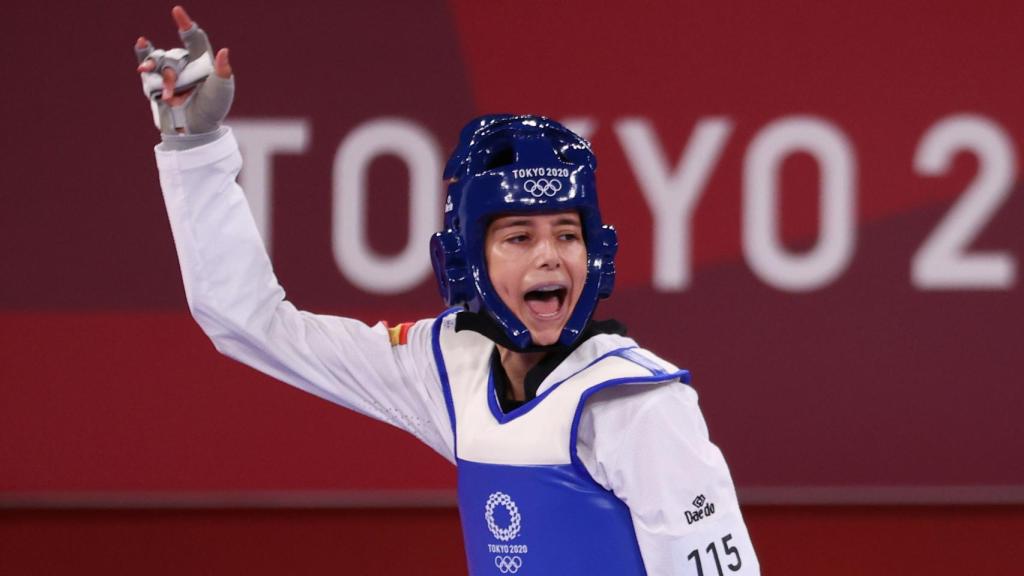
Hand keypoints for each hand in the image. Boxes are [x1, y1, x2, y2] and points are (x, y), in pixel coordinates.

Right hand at [135, 6, 233, 133]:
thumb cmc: (212, 110)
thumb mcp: (221, 93)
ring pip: (159, 62)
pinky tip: (141, 43)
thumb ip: (223, 74)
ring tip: (155, 86)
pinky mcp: (156, 81)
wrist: (193, 132)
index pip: (195, 38)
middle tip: (172, 95)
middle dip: (170, 74)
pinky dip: (142, 54)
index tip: (176, 11)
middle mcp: (186, 64)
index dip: (185, 24)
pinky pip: (147, 63)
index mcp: (202, 62)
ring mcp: (170, 72)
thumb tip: (224, 51)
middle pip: (174, 56)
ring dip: (157, 74)